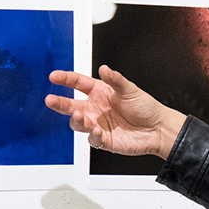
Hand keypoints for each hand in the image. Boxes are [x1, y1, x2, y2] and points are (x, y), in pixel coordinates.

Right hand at [44, 65, 186, 158]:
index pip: (77, 83)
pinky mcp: (103, 140)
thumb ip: (115, 80)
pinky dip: (92, 134)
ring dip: (77, 120)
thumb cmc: (145, 107)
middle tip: (50, 100)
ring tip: (82, 116)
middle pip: (70, 104)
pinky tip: (98, 130)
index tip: (54, 76)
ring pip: (77, 123)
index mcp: (99, 92)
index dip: (65, 79)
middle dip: (59, 102)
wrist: (157, 129)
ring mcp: (97, 124)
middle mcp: (95, 108)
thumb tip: (104, 69)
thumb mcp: (130, 89)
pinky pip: (92, 138)